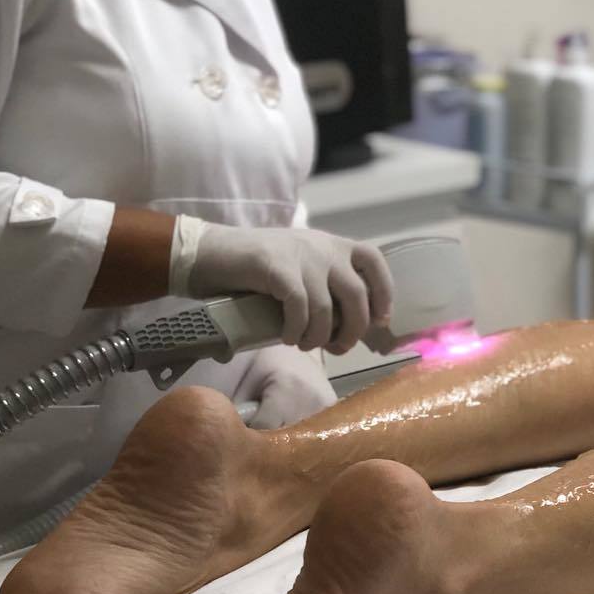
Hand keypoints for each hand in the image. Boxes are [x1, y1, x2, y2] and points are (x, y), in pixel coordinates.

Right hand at [184, 223, 393, 353]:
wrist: (209, 253)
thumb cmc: (255, 269)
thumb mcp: (298, 270)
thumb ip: (321, 288)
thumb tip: (345, 330)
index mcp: (332, 245)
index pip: (374, 262)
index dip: (383, 292)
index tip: (379, 320)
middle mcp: (322, 247)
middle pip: (358, 295)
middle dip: (353, 330)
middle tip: (338, 348)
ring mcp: (300, 255)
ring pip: (328, 308)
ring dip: (320, 336)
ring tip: (305, 344)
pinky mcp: (277, 267)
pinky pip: (300, 307)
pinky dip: (297, 329)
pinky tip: (288, 337)